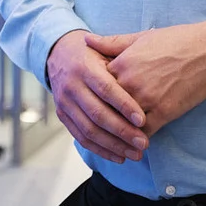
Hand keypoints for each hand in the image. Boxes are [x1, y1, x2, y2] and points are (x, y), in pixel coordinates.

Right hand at [46, 31, 149, 164]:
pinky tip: (119, 157)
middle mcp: (71, 86)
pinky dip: (101, 150)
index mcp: (84, 67)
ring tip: (135, 154)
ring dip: (114, 146)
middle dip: (122, 131)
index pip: (106, 89)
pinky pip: (81, 138)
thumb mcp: (105, 49)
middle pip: (97, 114)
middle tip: (143, 143)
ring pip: (89, 130)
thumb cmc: (92, 53)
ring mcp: (64, 103)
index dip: (124, 106)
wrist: (59, 54)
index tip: (142, 120)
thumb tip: (145, 76)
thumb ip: (122, 61)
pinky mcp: (62, 115)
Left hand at [86, 21, 205, 135]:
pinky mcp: (163, 114)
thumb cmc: (175, 40)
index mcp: (122, 64)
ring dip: (116, 132)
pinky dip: (136, 139)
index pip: (96, 85)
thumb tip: (86, 39)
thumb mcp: (140, 37)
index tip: (91, 99)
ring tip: (111, 139)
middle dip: (100, 115)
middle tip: (95, 124)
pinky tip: (133, 143)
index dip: (92, 93)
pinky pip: (142, 133)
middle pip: (105, 107)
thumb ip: (111, 43)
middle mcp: (130, 83)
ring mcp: (146, 100)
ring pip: (121, 124)